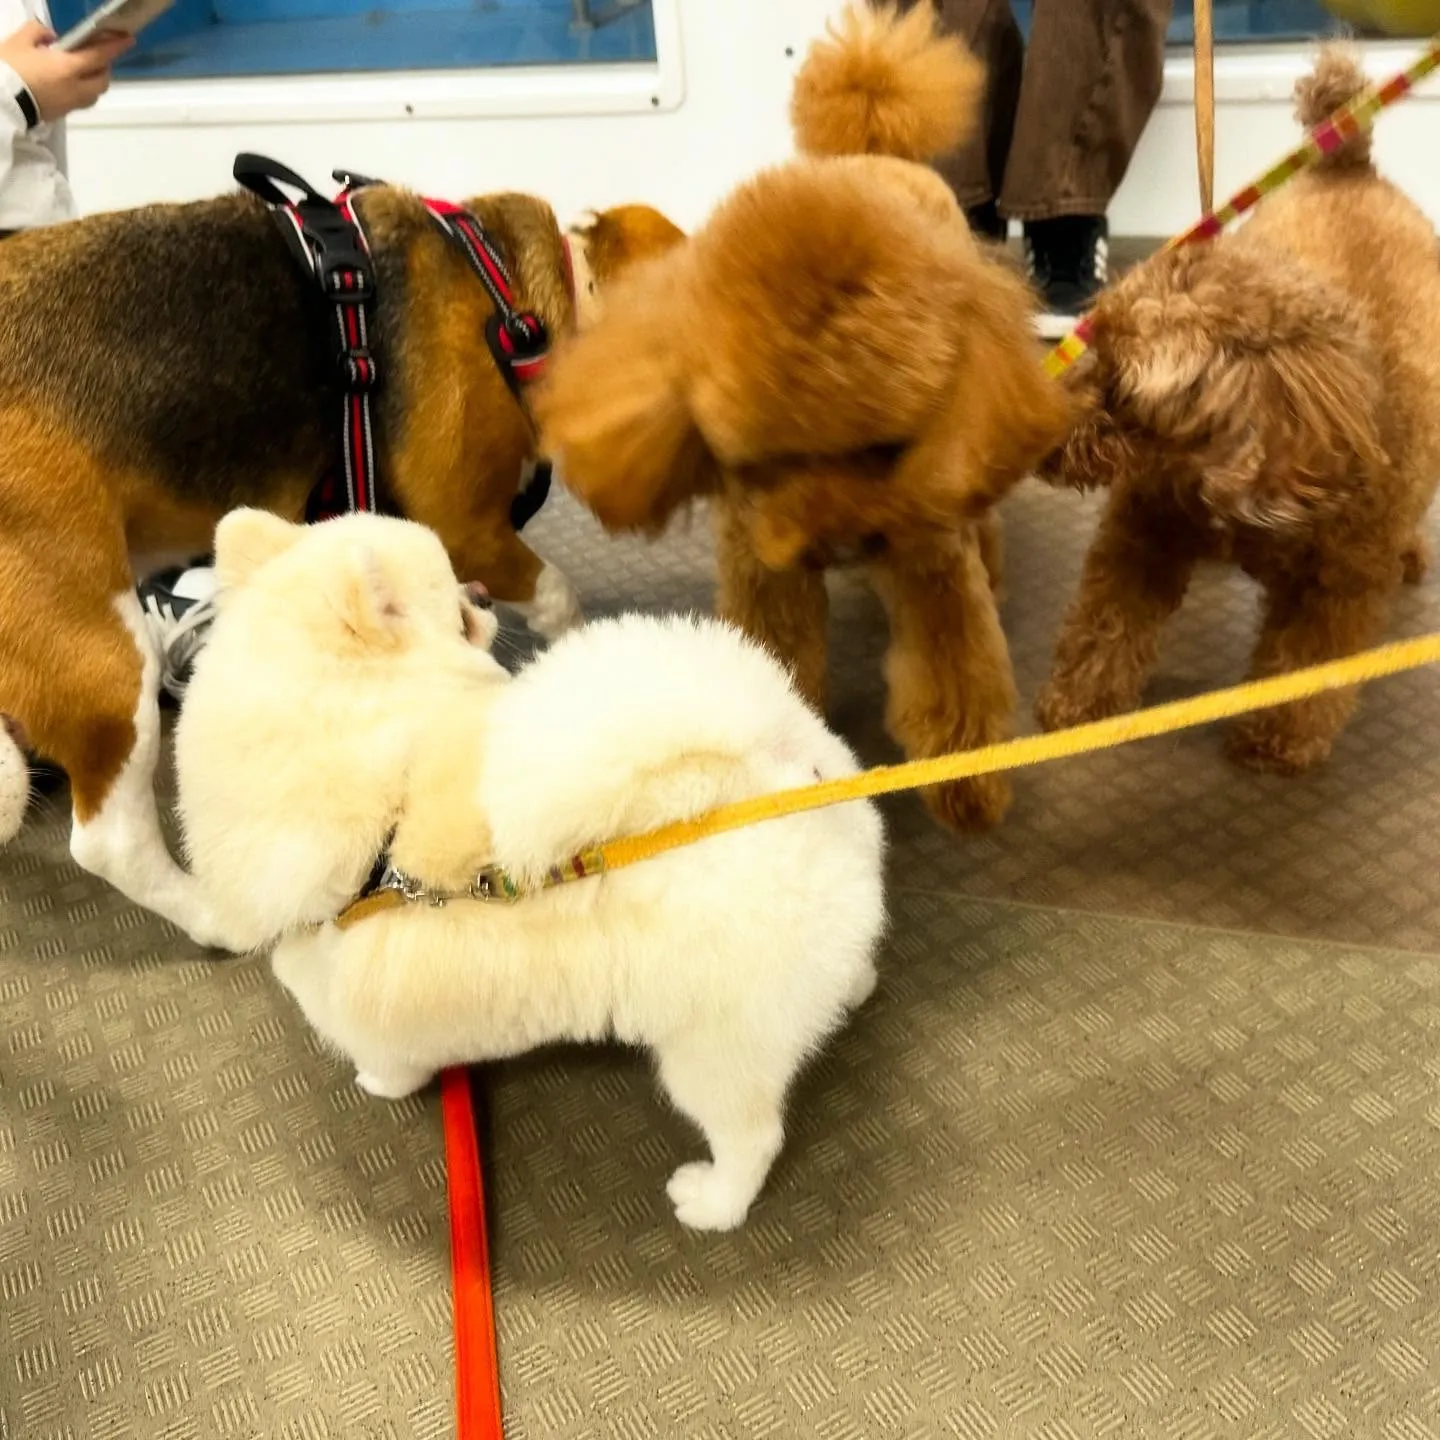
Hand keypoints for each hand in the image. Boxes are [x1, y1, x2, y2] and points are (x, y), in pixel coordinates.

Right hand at [0, 20, 133, 121]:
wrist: (0, 102)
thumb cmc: (9, 69)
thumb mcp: (19, 41)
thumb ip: (38, 32)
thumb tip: (50, 36)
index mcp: (68, 68)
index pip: (99, 56)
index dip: (115, 47)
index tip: (128, 40)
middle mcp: (76, 89)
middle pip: (102, 80)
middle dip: (103, 66)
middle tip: (95, 54)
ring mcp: (70, 104)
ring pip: (94, 94)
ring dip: (94, 81)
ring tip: (82, 69)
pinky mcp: (62, 114)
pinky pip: (81, 101)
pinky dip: (82, 90)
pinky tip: (68, 82)